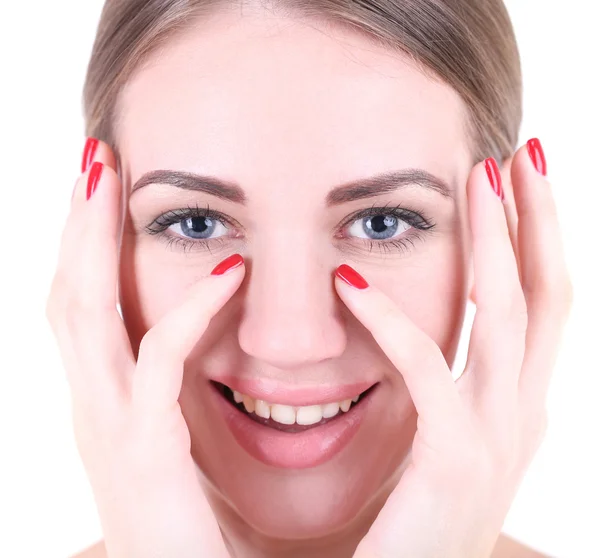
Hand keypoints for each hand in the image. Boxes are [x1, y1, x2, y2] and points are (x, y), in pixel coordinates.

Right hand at [46, 141, 243, 557]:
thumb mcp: (177, 441)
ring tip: (110, 176)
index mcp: (105, 400)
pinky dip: (187, 316)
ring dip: (94, 242)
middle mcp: (94, 406)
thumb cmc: (195, 523)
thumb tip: (203, 335)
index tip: (104, 187)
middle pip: (68, 292)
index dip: (86, 243)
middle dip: (76, 223)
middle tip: (95, 157)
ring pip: (85, 314)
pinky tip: (228, 274)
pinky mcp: (143, 455)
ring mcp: (109, 429)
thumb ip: (176, 391)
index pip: (83, 304)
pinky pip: (158, 367)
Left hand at [335, 142, 572, 557]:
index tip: (520, 179)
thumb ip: (450, 389)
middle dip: (538, 220)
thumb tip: (438, 333)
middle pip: (547, 293)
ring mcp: (498, 437)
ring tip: (479, 177)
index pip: (544, 303)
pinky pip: (427, 373)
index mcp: (518, 405)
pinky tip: (349, 281)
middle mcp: (523, 413)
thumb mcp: (447, 440)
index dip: (541, 238)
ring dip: (495, 242)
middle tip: (518, 153)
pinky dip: (390, 323)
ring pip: (508, 315)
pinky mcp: (453, 459)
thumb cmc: (416, 518)